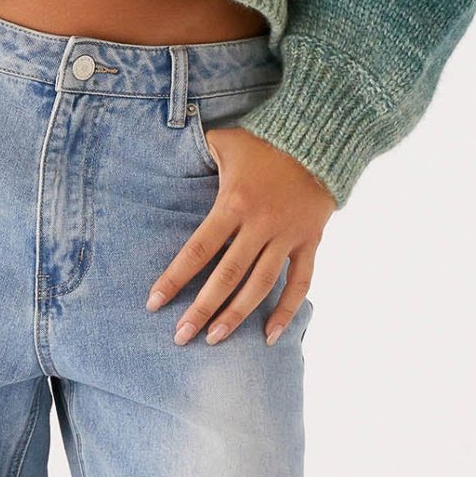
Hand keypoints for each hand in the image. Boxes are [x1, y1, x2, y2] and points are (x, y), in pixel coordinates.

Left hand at [147, 127, 332, 344]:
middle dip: (201, 309)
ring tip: (214, 339)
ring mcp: (287, 236)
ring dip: (236, 315)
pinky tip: (269, 336)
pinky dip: (287, 311)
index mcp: (234, 203)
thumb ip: (200, 155)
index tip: (154, 303)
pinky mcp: (310, 241)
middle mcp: (260, 225)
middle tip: (181, 336)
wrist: (321, 137)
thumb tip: (173, 159)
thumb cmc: (266, 140)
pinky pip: (300, 283)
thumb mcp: (226, 142)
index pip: (198, 250)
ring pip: (260, 286)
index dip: (175, 278)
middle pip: (226, 277)